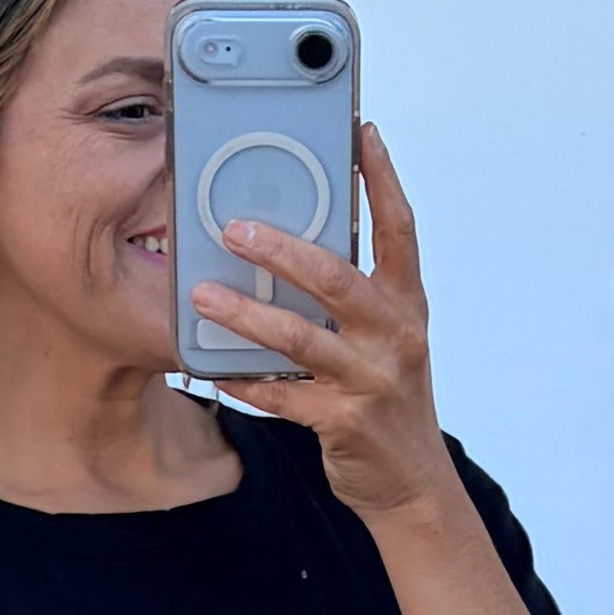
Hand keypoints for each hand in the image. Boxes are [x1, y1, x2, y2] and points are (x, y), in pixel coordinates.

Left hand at [193, 117, 449, 523]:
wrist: (411, 481)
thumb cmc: (386, 397)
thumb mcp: (384, 337)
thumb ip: (351, 294)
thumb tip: (291, 245)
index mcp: (405, 304)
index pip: (399, 229)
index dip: (383, 178)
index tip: (362, 133)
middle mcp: (395, 335)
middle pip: (337, 277)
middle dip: (282, 250)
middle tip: (233, 228)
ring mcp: (371, 379)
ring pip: (302, 337)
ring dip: (247, 314)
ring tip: (202, 294)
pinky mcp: (345, 422)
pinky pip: (282, 395)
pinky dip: (245, 380)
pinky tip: (213, 368)